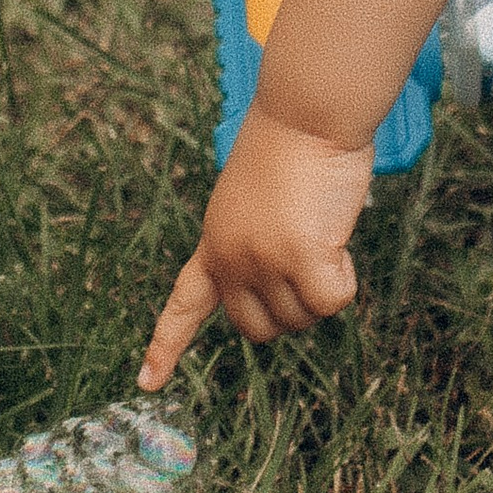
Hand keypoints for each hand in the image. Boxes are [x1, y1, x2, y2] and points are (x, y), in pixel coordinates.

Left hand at [137, 103, 372, 389]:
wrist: (306, 112)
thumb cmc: (290, 146)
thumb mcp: (253, 202)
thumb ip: (256, 247)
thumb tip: (283, 293)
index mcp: (213, 242)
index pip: (183, 304)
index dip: (167, 344)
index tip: (147, 381)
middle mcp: (231, 258)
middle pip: (259, 330)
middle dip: (291, 308)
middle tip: (309, 261)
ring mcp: (263, 261)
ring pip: (302, 318)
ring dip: (322, 286)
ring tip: (320, 230)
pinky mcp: (302, 258)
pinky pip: (334, 301)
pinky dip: (345, 279)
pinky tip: (337, 238)